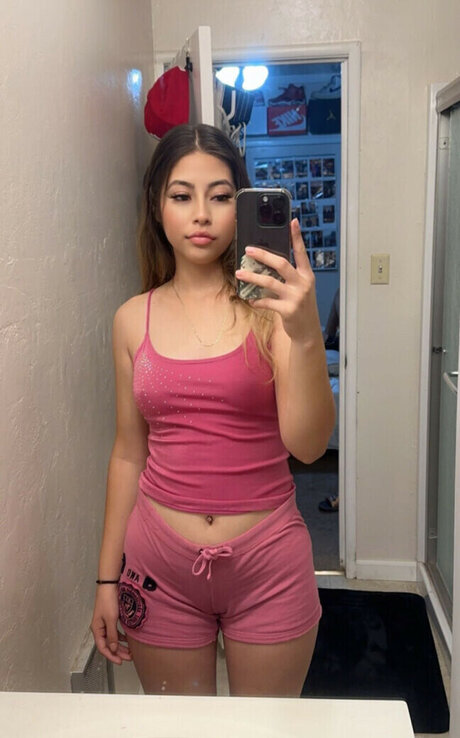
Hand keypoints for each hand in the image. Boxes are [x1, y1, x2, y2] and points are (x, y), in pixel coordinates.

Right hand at [90, 585, 131, 664]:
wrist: (109, 585)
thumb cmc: (108, 601)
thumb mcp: (111, 619)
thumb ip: (112, 635)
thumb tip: (113, 649)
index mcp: (96, 629)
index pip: (102, 648)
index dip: (111, 656)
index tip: (120, 661)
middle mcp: (99, 628)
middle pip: (108, 645)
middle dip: (118, 652)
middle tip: (129, 658)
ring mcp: (104, 623)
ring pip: (112, 639)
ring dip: (120, 645)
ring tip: (130, 651)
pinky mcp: (110, 618)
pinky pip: (115, 632)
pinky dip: (120, 637)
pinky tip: (127, 639)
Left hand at [235, 219, 321, 343]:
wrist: (308, 330)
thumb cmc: (301, 306)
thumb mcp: (301, 288)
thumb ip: (290, 276)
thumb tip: (268, 263)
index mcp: (307, 275)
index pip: (301, 252)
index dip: (297, 237)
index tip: (292, 221)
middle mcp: (303, 284)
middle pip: (281, 264)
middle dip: (263, 255)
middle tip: (248, 250)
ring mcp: (296, 297)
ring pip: (269, 282)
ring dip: (252, 277)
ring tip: (240, 273)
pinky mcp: (287, 310)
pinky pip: (267, 302)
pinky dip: (257, 301)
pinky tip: (250, 300)